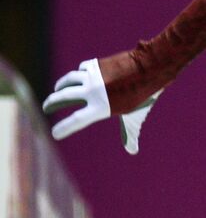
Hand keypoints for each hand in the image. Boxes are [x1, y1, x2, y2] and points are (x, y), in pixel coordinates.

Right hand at [43, 58, 161, 154]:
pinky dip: (80, 73)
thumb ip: (129, 133)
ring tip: (58, 89)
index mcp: (101, 108)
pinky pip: (82, 70)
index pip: (77, 121)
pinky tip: (79, 76)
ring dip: (61, 86)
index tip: (54, 134)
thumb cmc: (143, 97)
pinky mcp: (94, 66)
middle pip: (63, 97)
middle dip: (52, 102)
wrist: (147, 70)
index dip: (64, 128)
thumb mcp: (135, 117)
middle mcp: (92, 92)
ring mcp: (92, 77)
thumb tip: (133, 151)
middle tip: (46, 107)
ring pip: (69, 80)